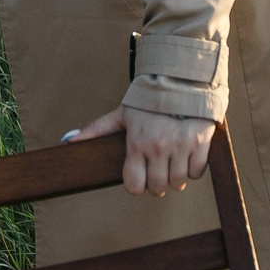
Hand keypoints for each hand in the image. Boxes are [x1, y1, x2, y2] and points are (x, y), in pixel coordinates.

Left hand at [65, 105, 215, 196]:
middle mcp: (158, 147)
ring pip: (178, 182)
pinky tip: (187, 154)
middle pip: (157, 188)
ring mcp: (181, 146)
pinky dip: (193, 168)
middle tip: (157, 171)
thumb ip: (96, 130)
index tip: (140, 177)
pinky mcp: (201, 143)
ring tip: (172, 163)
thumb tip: (68, 142)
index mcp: (137, 143)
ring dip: (175, 177)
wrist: (182, 80)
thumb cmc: (149, 100)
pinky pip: (197, 172)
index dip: (136, 185)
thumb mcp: (122, 114)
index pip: (134, 186)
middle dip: (157, 185)